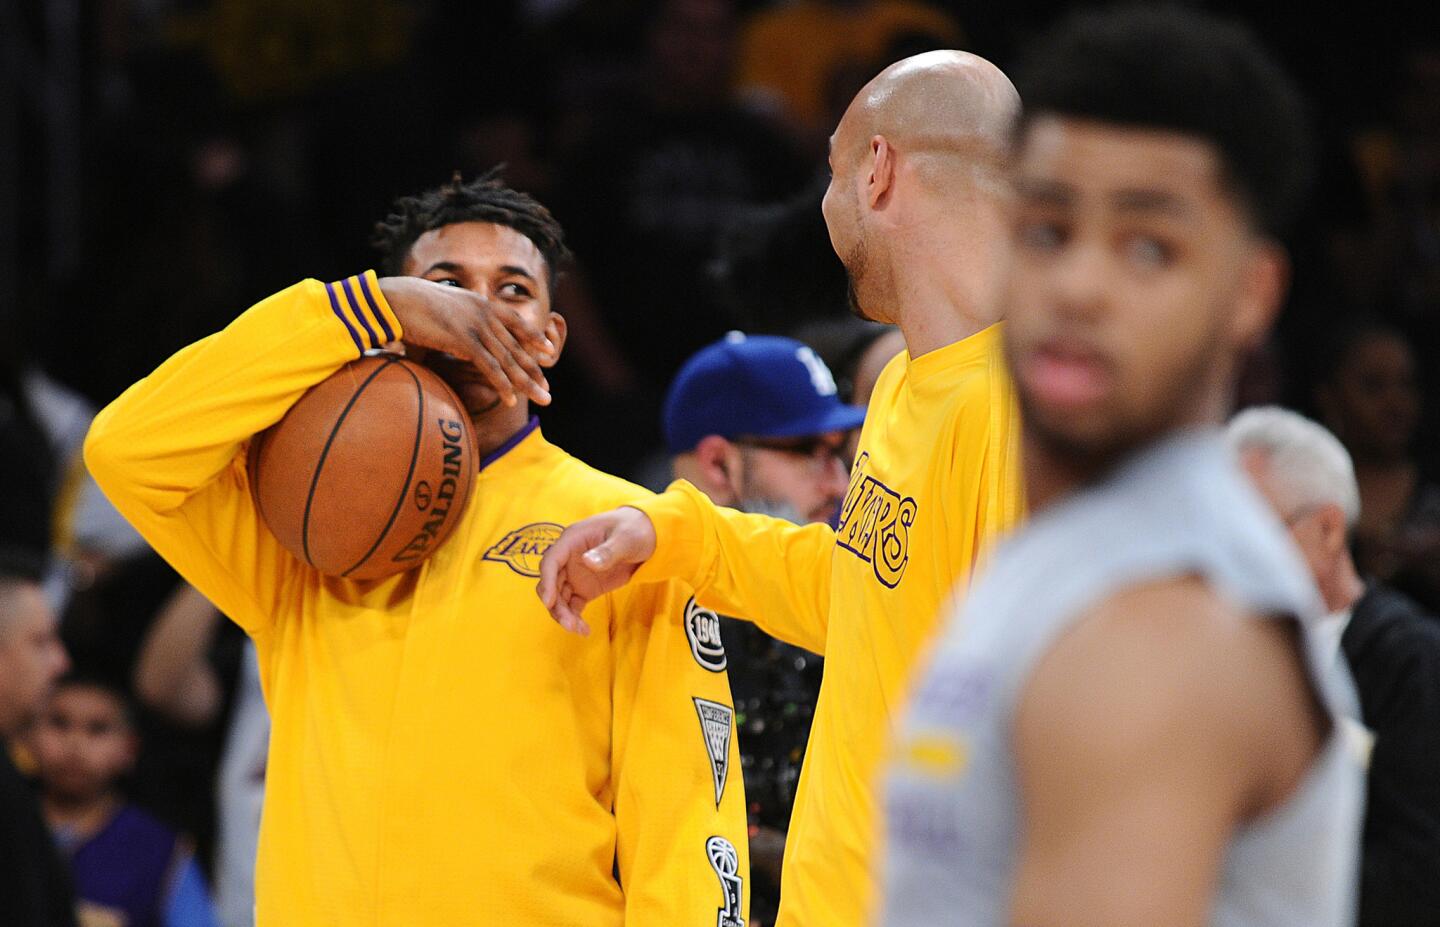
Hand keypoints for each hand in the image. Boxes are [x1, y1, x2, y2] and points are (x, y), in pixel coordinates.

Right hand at [378, 276, 555, 406]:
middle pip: (517, 346)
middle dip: (534, 371)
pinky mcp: (464, 339)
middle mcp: (484, 313)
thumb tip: (453, 344)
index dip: (534, 337)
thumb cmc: (410, 308)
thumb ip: (453, 328)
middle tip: (547, 391)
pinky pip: (489, 366)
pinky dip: (502, 384)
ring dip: (527, 383)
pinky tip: (512, 400)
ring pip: (508, 359)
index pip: (515, 321)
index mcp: (481, 303)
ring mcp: (476, 325)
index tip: (549, 351)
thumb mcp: (441, 313)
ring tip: (542, 400)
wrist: (395, 300)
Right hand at [536, 507, 657, 634]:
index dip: (547, 581)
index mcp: (572, 540)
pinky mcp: (584, 588)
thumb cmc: (634, 529)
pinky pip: (573, 605)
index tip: (549, 602)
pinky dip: (575, 618)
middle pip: (551, 583)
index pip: (551, 561)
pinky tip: (584, 630)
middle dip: (556, 605)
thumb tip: (588, 562)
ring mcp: (575, 574)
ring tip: (579, 629)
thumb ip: (608, 551)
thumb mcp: (625, 538)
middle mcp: (568, 558)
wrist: (647, 536)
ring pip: (560, 598)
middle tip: (569, 623)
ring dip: (564, 615)